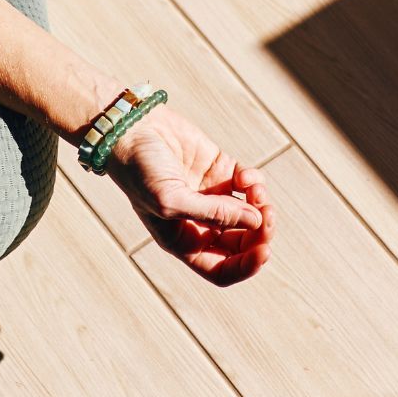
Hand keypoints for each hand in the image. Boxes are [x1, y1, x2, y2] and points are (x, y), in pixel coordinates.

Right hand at [102, 106, 273, 285]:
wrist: (130, 128)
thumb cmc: (139, 170)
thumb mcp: (170, 200)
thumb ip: (214, 214)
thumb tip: (257, 221)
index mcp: (183, 240)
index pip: (222, 268)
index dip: (246, 266)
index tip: (263, 251)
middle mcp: (200, 222)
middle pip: (242, 243)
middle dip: (260, 234)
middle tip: (267, 217)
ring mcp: (211, 194)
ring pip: (251, 213)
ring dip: (262, 205)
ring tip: (256, 191)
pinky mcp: (219, 168)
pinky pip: (249, 183)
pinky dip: (254, 181)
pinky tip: (245, 175)